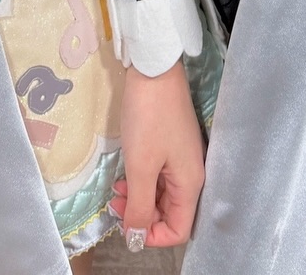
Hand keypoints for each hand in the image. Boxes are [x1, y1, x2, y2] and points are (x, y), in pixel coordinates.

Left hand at [109, 62, 203, 250]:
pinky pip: (159, 176)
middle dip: (142, 215)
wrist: (154, 67)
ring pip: (162, 195)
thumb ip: (140, 206)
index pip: (178, 229)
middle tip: (115, 203)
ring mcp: (181, 158)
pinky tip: (124, 175)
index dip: (152, 236)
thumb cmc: (149, 118)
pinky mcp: (171, 144)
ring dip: (139, 198)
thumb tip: (136, 237)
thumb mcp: (141, 166)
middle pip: (170, 213)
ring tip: (115, 190)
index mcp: (190, 183)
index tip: (127, 225)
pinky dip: (142, 181)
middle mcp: (191, 174)